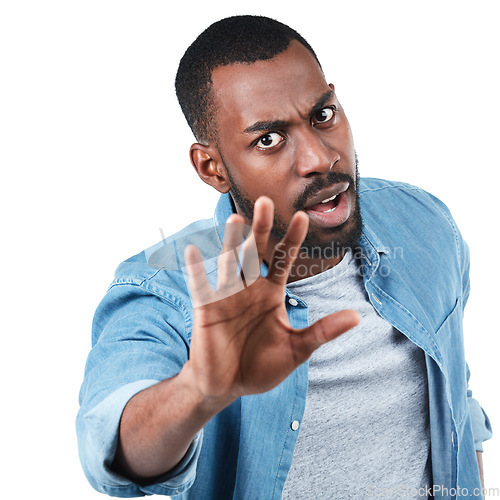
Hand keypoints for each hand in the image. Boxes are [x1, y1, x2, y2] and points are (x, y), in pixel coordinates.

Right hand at [184, 196, 359, 404]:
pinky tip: (192, 251)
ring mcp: (227, 296)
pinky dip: (195, 269)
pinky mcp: (206, 308)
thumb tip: (357, 317)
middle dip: (261, 228)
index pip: (283, 259)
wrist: (229, 386)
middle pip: (255, 252)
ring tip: (236, 221)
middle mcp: (249, 288)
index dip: (293, 239)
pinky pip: (200, 285)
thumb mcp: (297, 348)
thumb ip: (322, 331)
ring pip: (230, 263)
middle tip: (265, 201)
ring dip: (232, 243)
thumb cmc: (262, 365)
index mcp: (272, 292)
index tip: (303, 217)